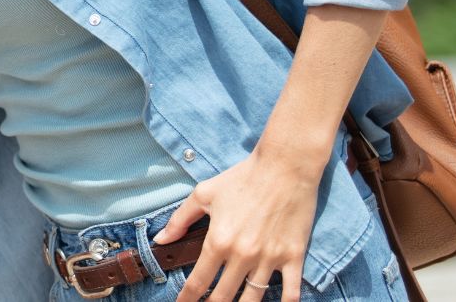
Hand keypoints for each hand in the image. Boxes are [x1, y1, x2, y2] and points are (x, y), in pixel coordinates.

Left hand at [157, 148, 320, 301]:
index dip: (187, 298)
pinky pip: (291, 290)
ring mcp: (270, 258)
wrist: (284, 167)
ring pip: (253, 298)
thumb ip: (180, 220)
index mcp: (218, 240)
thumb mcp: (203, 195)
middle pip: (224, 296)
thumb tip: (161, 240)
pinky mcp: (294, 256)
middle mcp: (242, 254)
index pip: (198, 281)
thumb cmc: (242, 178)